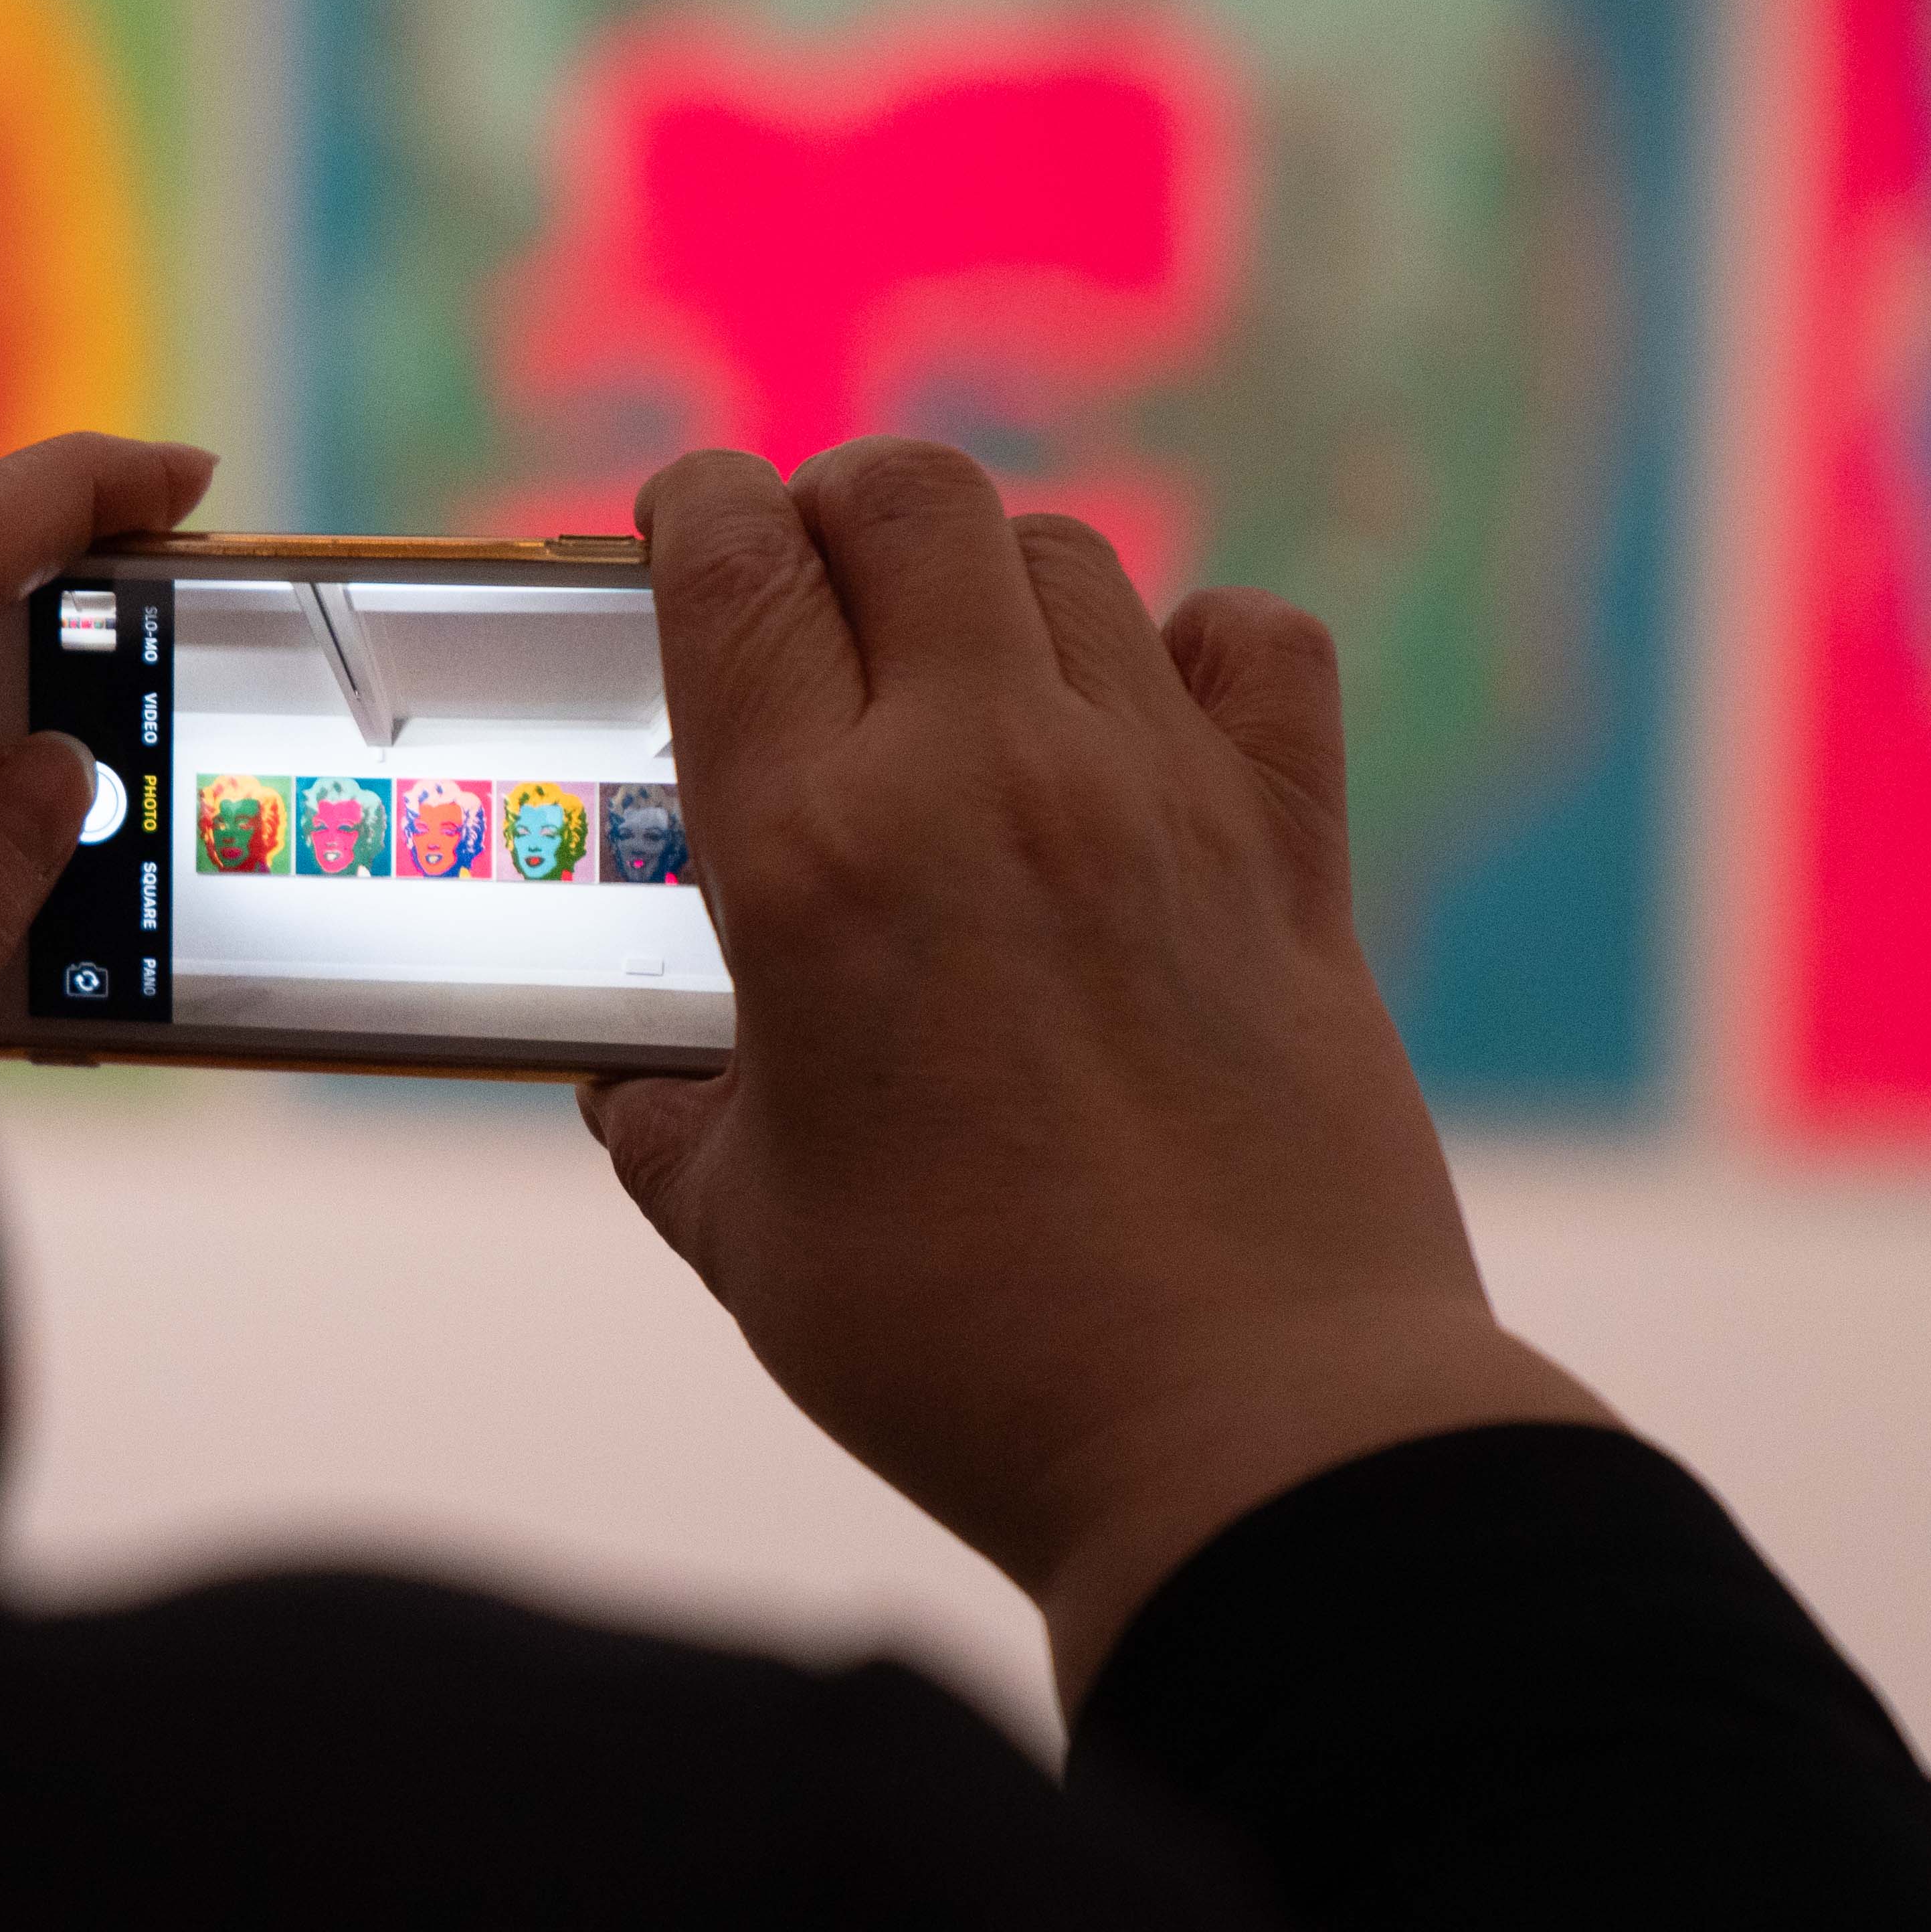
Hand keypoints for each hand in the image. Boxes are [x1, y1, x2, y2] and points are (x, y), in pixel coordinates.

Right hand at [584, 440, 1607, 1709]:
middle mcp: (986, 779)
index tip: (672, 525)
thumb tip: (635, 1082)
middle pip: (910, 501)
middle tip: (803, 579)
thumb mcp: (739, 1230)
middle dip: (833, 508)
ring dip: (988, 580)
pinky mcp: (1296, 853)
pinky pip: (1259, 648)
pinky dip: (1196, 646)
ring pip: (1068, 557)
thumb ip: (665, 1121)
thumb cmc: (956, 1348)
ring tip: (954, 667)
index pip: (732, 572)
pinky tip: (1147, 718)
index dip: (690, 511)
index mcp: (813, 857)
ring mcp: (1158, 798)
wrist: (1237, 1429)